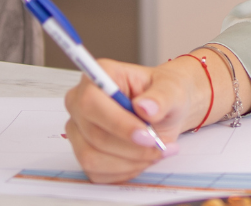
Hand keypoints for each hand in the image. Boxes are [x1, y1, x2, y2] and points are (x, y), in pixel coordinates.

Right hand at [64, 58, 198, 182]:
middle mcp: (80, 103)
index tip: (147, 136)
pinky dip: (125, 171)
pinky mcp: (83, 152)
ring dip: (130, 162)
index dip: (118, 123)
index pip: (92, 102)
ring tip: (155, 152)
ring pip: (92, 158)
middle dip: (132, 148)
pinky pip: (97, 173)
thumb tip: (145, 107)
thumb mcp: (172, 89)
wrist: (164, 111)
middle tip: (160, 147)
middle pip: (94, 135)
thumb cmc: (163, 95)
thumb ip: (161, 97)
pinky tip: (142, 158)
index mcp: (98, 76)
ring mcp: (78, 130)